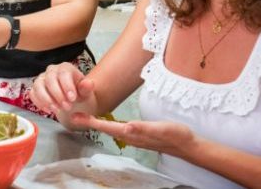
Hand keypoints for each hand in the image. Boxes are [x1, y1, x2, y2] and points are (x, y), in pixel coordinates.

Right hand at [29, 62, 95, 114]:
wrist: (73, 100)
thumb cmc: (79, 94)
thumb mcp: (86, 92)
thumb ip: (87, 88)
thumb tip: (89, 83)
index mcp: (65, 68)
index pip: (64, 73)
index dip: (67, 86)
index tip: (73, 99)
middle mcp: (52, 71)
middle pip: (50, 79)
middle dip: (57, 95)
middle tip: (67, 107)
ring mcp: (42, 79)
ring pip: (38, 85)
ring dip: (46, 99)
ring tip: (57, 110)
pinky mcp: (35, 88)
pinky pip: (32, 93)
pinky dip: (39, 102)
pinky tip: (49, 110)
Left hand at [69, 114, 196, 157]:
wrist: (187, 145)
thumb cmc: (176, 135)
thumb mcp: (161, 128)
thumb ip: (144, 128)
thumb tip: (127, 126)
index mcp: (133, 134)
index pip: (108, 126)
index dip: (92, 122)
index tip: (77, 117)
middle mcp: (131, 136)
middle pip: (105, 128)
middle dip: (89, 122)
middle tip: (73, 115)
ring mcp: (134, 137)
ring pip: (110, 130)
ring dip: (96, 124)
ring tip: (83, 117)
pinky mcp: (138, 135)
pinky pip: (118, 130)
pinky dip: (107, 125)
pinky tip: (104, 122)